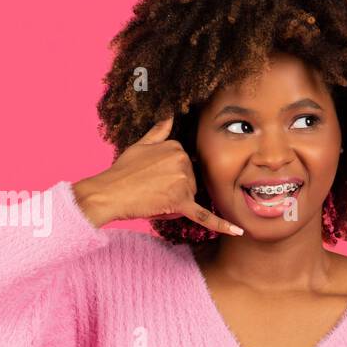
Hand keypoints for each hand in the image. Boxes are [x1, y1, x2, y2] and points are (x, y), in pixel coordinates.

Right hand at [72, 115, 242, 234]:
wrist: (109, 194)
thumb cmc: (122, 171)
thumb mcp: (140, 145)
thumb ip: (158, 131)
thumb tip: (170, 115)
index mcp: (176, 147)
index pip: (185, 165)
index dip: (170, 175)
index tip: (152, 176)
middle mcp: (183, 161)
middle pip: (190, 182)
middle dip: (175, 189)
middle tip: (150, 188)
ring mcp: (183, 182)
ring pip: (190, 197)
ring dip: (176, 202)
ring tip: (153, 198)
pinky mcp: (181, 203)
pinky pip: (204, 216)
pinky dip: (221, 225)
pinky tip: (238, 231)